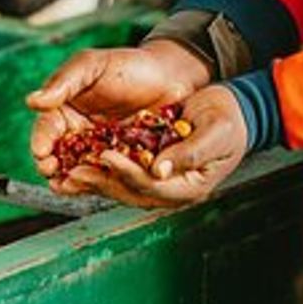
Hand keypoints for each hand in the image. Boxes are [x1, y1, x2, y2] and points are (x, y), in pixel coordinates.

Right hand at [27, 40, 209, 190]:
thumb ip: (63, 82)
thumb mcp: (91, 65)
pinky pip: (108, 176)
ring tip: (70, 184)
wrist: (171, 76)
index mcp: (65, 110)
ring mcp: (100, 150)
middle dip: (51, 167)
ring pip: (80, 171)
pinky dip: (100, 183)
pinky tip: (97, 184)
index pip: (46, 130)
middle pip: (58, 156)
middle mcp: (78, 134)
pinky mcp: (122, 163)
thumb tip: (32, 101)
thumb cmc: (128, 65)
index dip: (41, 142)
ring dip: (72, 180)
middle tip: (52, 171)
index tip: (41, 151)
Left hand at [67, 85, 248, 209]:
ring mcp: (160, 181)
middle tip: (73, 172)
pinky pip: (122, 173)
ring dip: (96, 179)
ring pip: (122, 186)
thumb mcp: (216, 133)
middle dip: (102, 182)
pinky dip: (101, 168)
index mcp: (190, 187)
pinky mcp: (150, 168)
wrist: (233, 112)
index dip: (128, 173)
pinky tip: (80, 160)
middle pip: (131, 192)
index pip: (153, 186)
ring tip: (68, 172)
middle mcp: (172, 190)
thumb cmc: (229, 121)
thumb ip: (190, 152)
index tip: (107, 156)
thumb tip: (160, 169)